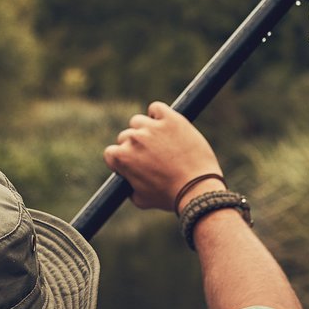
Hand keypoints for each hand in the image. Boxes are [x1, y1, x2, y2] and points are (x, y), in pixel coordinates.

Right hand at [102, 102, 223, 211]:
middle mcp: (133, 139)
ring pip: (139, 121)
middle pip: (126, 136)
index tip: (132, 162)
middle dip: (136, 145)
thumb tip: (128, 180)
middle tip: (152, 155)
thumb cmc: (170, 197)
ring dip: (146, 129)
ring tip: (161, 141)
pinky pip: (156, 108)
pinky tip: (166, 124)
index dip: (121, 159)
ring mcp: (152, 127)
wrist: (197, 189)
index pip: (111, 152)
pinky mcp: (170, 119)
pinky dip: (159, 114)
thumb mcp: (141, 199)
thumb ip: (129, 186)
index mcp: (122, 158)